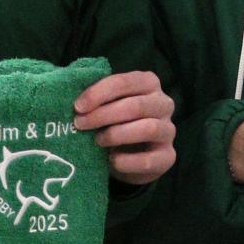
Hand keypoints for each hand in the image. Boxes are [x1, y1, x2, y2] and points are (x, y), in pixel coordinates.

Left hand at [74, 70, 175, 185]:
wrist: (132, 157)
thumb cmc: (115, 122)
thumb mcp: (107, 105)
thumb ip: (96, 99)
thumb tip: (75, 102)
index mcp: (148, 83)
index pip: (124, 82)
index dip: (99, 93)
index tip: (78, 107)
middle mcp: (163, 104)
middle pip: (136, 105)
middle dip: (103, 115)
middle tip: (80, 124)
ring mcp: (168, 130)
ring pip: (148, 128)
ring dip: (117, 135)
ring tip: (97, 141)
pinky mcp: (168, 156)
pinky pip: (149, 159)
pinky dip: (126, 161)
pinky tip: (111, 160)